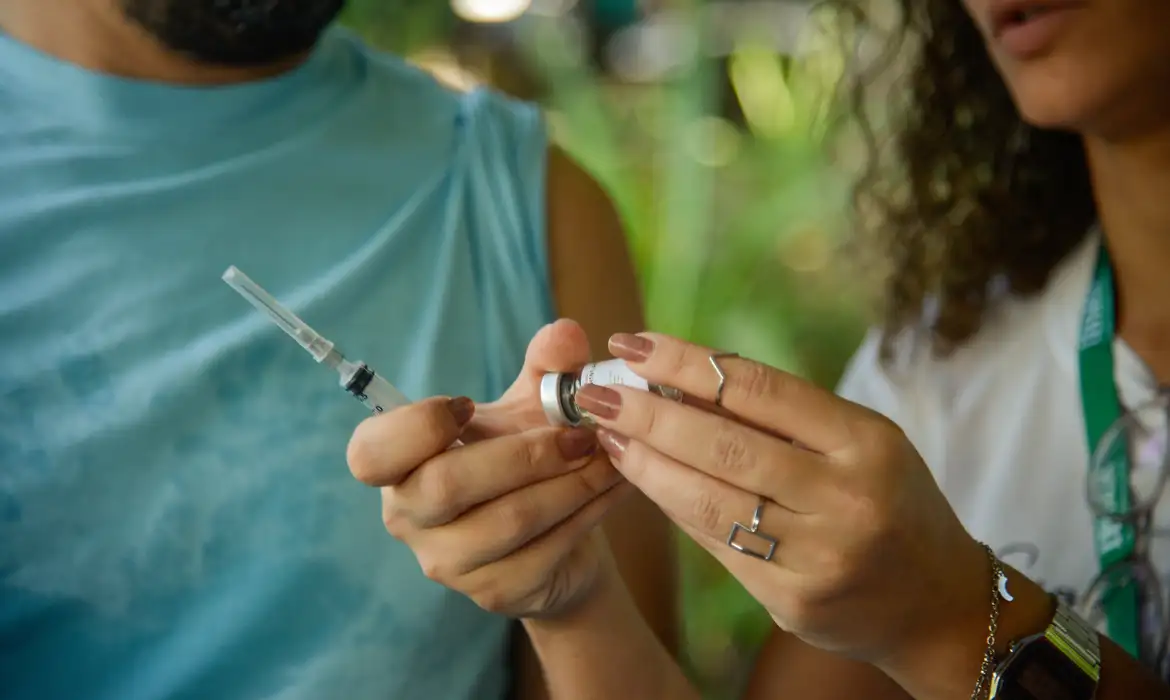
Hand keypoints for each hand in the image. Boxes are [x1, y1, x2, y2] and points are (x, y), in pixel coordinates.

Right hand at [346, 320, 633, 617]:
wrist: (560, 537)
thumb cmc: (526, 460)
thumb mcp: (533, 407)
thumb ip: (547, 366)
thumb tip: (568, 334)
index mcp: (397, 464)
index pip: (370, 453)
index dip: (414, 428)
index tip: (466, 406)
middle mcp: (408, 517)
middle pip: (446, 485)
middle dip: (525, 453)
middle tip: (582, 434)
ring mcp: (447, 562)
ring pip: (508, 521)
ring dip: (570, 484)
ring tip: (611, 456)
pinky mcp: (494, 593)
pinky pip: (543, 551)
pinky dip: (587, 514)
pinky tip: (614, 489)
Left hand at [578, 332, 989, 664]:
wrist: (938, 605)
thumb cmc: (891, 503)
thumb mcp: (860, 445)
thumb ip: (782, 418)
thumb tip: (682, 380)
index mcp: (867, 443)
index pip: (760, 389)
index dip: (687, 363)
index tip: (635, 344)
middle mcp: (847, 499)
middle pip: (725, 445)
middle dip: (650, 413)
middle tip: (598, 391)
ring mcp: (820, 556)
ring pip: (710, 501)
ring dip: (647, 464)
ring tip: (609, 434)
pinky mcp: (793, 600)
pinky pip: (717, 545)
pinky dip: (676, 507)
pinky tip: (645, 480)